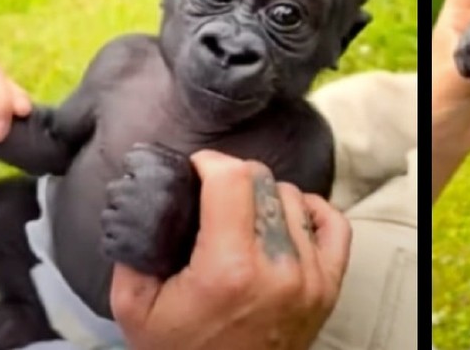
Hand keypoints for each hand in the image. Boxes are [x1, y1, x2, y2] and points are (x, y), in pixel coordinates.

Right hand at [110, 150, 351, 349]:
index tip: (196, 169)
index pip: (233, 179)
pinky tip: (288, 214)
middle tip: (213, 194)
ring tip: (244, 213)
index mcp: (229, 269)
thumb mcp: (136, 308)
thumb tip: (147, 197)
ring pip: (294, 198)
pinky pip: (335, 224)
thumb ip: (134, 250)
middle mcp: (278, 268)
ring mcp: (311, 277)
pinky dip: (312, 210)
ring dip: (267, 195)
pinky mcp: (329, 286)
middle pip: (264, 182)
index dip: (210, 162)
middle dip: (233, 179)